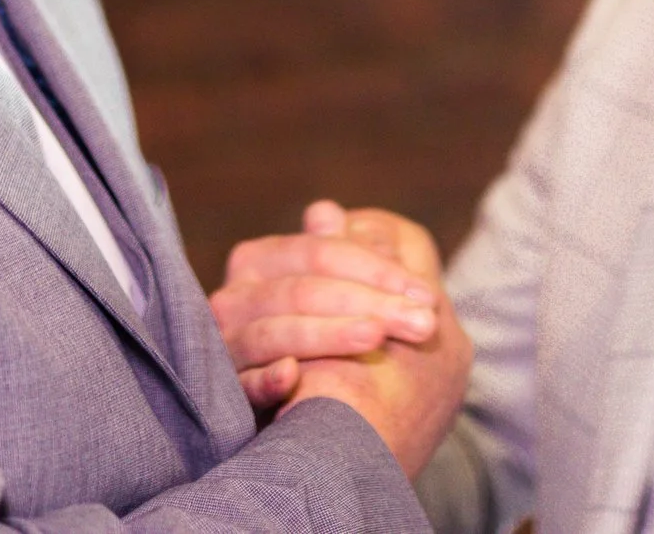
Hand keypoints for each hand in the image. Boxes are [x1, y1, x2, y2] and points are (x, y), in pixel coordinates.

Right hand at [213, 200, 438, 407]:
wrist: (312, 443)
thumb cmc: (336, 358)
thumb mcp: (346, 304)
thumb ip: (340, 256)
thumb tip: (325, 211)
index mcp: (262, 262)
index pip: (320, 253)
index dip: (377, 269)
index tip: (427, 297)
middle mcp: (236, 298)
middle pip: (303, 289)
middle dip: (368, 302)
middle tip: (424, 326)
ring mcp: (227, 345)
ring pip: (275, 330)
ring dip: (328, 333)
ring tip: (376, 338)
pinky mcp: (226, 396)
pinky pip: (242, 384)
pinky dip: (267, 378)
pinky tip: (292, 376)